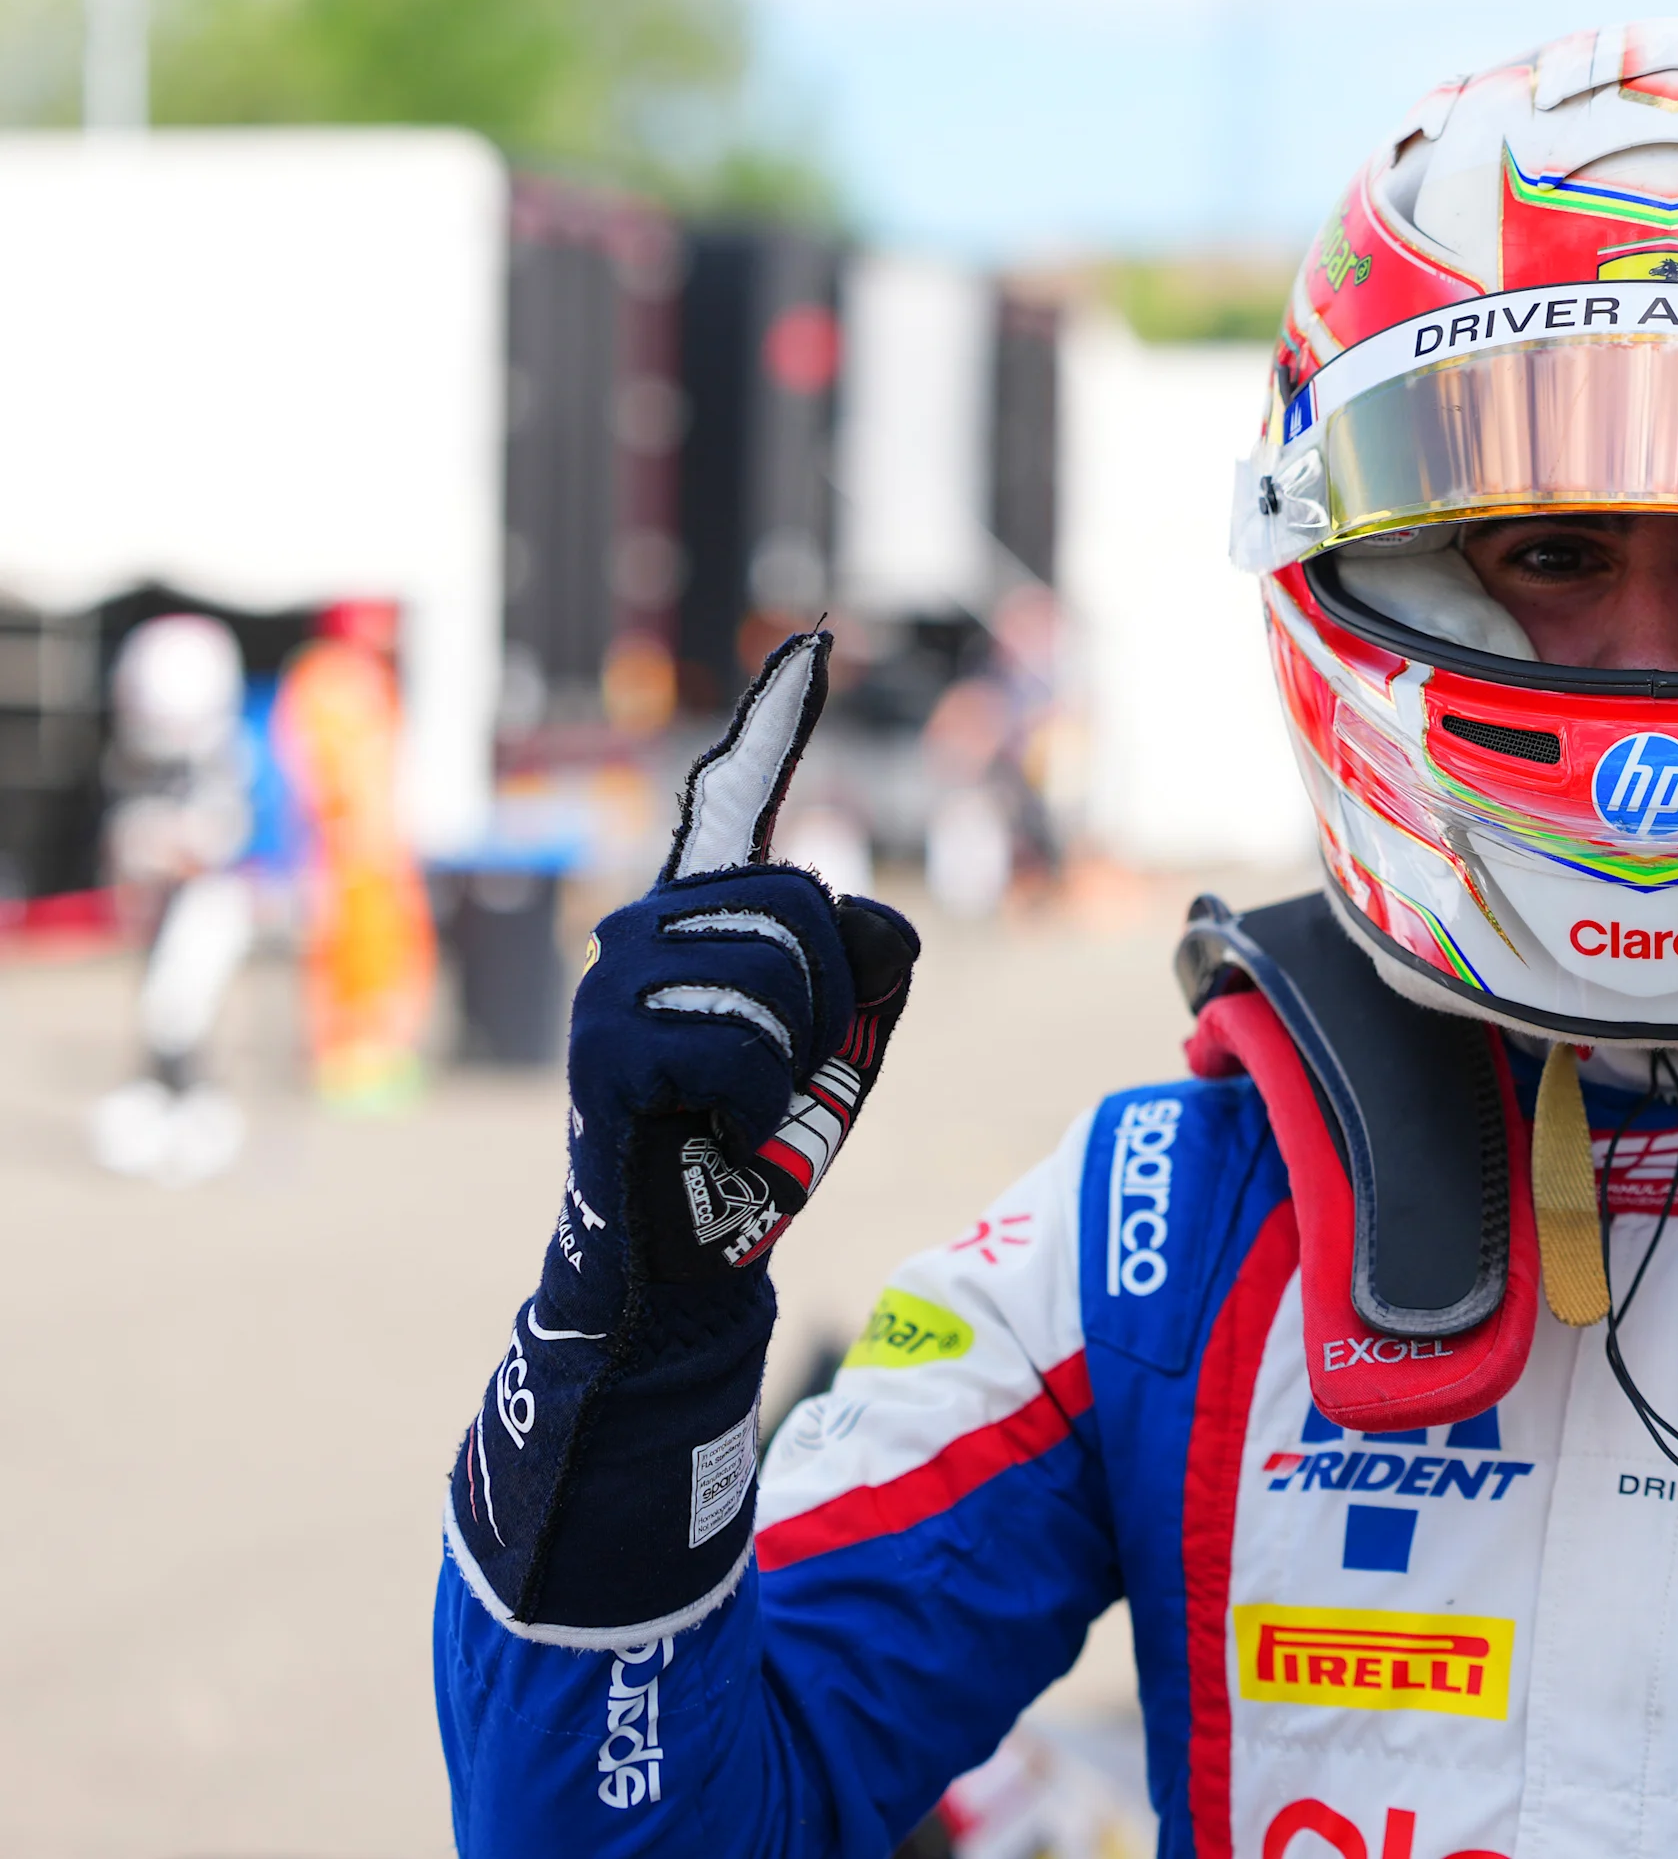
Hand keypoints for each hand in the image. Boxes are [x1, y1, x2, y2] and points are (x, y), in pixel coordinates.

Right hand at [558, 632, 918, 1286]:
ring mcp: (616, 980)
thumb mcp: (844, 1033)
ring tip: (741, 1101)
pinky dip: (750, 1103)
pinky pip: (735, 1049)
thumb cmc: (762, 1132)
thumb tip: (860, 920)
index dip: (780, 719)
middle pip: (800, 909)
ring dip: (788, 1058)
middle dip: (826, 997)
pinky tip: (713, 1126)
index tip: (816, 640)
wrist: (690, 1244)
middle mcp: (648, 923)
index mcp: (706, 911)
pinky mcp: (603, 1047)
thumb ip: (866, 961)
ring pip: (774, 980)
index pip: (742, 798)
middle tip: (779, 1067)